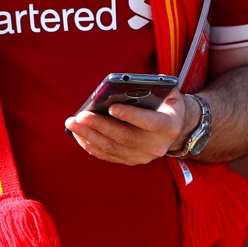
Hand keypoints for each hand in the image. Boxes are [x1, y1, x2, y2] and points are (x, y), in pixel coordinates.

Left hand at [63, 90, 199, 165]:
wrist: (175, 128)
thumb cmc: (165, 104)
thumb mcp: (167, 92)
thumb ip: (153, 88)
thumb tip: (124, 86)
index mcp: (168, 126)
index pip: (149, 122)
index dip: (131, 115)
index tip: (112, 107)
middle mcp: (156, 145)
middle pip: (124, 137)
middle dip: (99, 125)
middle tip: (80, 116)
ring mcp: (142, 156)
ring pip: (112, 148)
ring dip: (89, 136)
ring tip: (73, 124)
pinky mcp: (131, 161)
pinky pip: (107, 155)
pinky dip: (91, 145)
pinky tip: (78, 134)